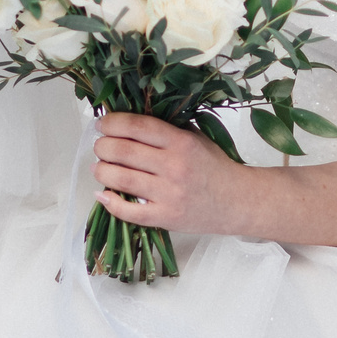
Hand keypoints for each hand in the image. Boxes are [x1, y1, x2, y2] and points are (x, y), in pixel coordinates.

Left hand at [93, 111, 248, 235]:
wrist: (237, 201)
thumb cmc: (215, 167)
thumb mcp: (196, 138)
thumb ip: (168, 128)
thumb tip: (129, 120)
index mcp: (181, 142)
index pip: (138, 127)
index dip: (114, 123)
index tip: (103, 123)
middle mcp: (174, 166)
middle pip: (123, 151)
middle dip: (103, 146)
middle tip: (100, 146)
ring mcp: (169, 194)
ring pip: (121, 179)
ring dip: (102, 170)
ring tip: (100, 167)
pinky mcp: (166, 216)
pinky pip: (130, 212)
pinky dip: (110, 203)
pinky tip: (103, 194)